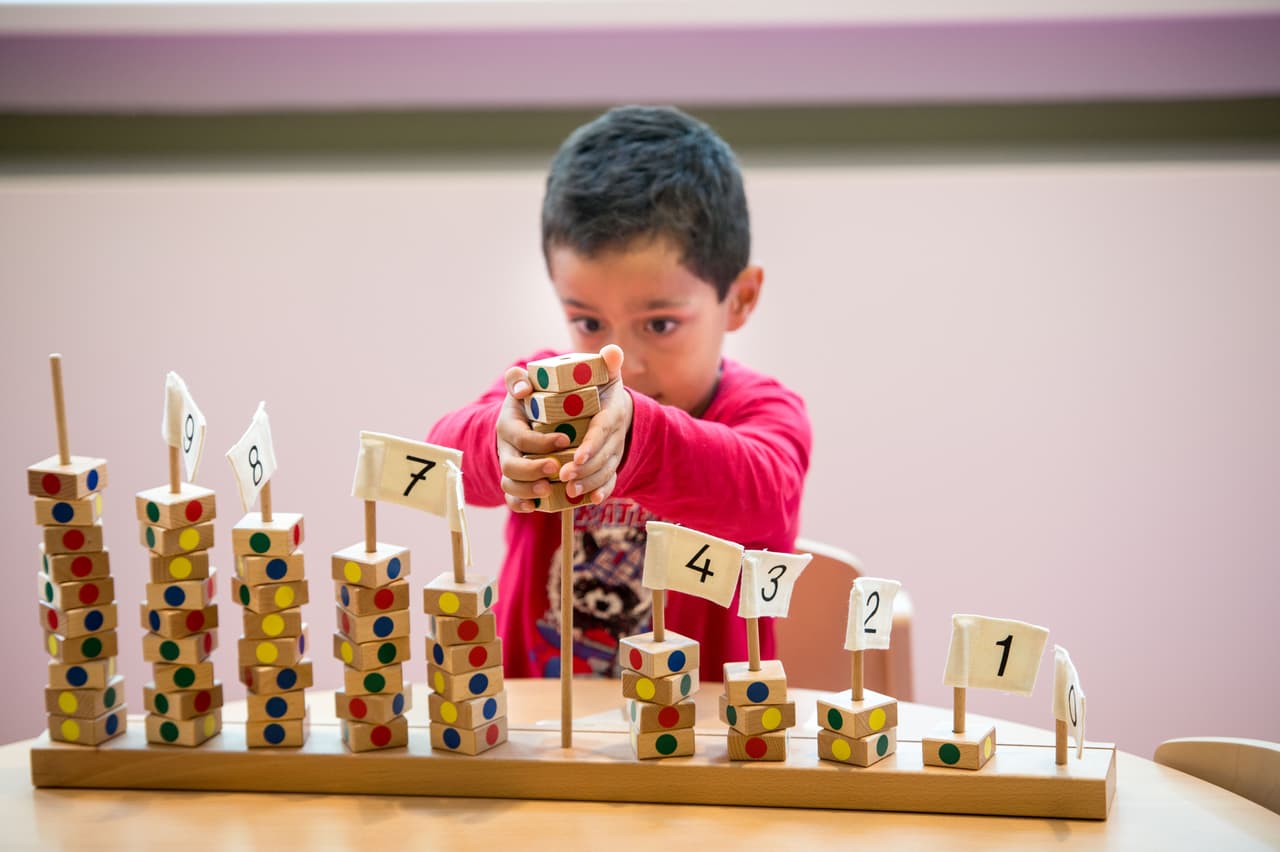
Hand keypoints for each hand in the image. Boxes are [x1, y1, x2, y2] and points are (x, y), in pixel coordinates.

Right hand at [496, 365, 570, 512]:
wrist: (526, 416)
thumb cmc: (531, 398)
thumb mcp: (525, 382)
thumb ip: (518, 378)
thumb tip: (523, 387)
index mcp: (509, 425)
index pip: (521, 437)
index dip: (541, 442)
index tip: (565, 439)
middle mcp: (506, 448)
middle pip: (510, 465)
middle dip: (532, 470)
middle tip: (554, 469)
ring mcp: (510, 465)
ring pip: (510, 484)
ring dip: (528, 490)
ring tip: (548, 490)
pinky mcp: (516, 480)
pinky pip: (511, 498)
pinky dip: (521, 505)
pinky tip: (535, 506)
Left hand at [558, 344, 631, 504]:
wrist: (618, 404)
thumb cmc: (602, 385)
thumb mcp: (603, 371)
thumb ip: (603, 362)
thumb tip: (612, 350)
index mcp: (613, 411)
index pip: (603, 430)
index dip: (592, 444)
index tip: (577, 456)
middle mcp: (617, 434)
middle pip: (603, 455)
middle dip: (585, 468)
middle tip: (563, 477)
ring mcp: (616, 450)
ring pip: (606, 470)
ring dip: (589, 482)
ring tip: (570, 491)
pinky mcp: (612, 461)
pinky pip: (611, 479)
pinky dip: (602, 491)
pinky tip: (590, 500)